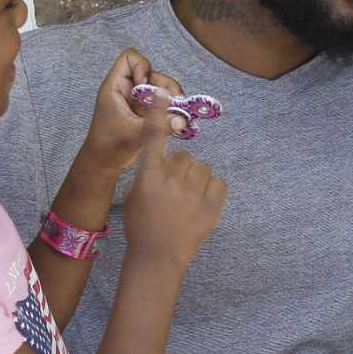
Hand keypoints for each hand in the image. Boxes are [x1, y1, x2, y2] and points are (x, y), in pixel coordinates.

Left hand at [78, 49, 184, 179]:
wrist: (104, 163)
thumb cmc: (109, 146)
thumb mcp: (134, 135)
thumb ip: (157, 126)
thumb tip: (182, 120)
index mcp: (116, 87)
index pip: (130, 58)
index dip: (142, 67)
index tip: (146, 87)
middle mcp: (127, 89)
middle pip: (152, 73)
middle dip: (166, 87)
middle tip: (175, 104)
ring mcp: (137, 100)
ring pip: (160, 88)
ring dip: (172, 99)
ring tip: (179, 115)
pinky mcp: (145, 111)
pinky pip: (162, 102)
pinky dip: (171, 109)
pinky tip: (177, 121)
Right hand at [121, 105, 226, 269]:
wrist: (158, 258)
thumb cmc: (142, 225)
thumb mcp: (134, 194)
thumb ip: (150, 172)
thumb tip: (169, 158)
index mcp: (148, 177)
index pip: (153, 138)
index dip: (158, 115)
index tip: (163, 95)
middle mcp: (172, 182)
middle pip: (184, 156)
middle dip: (180, 168)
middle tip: (172, 191)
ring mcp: (194, 195)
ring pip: (202, 168)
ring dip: (195, 179)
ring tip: (185, 200)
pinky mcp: (212, 207)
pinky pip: (218, 182)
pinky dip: (211, 189)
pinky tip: (199, 203)